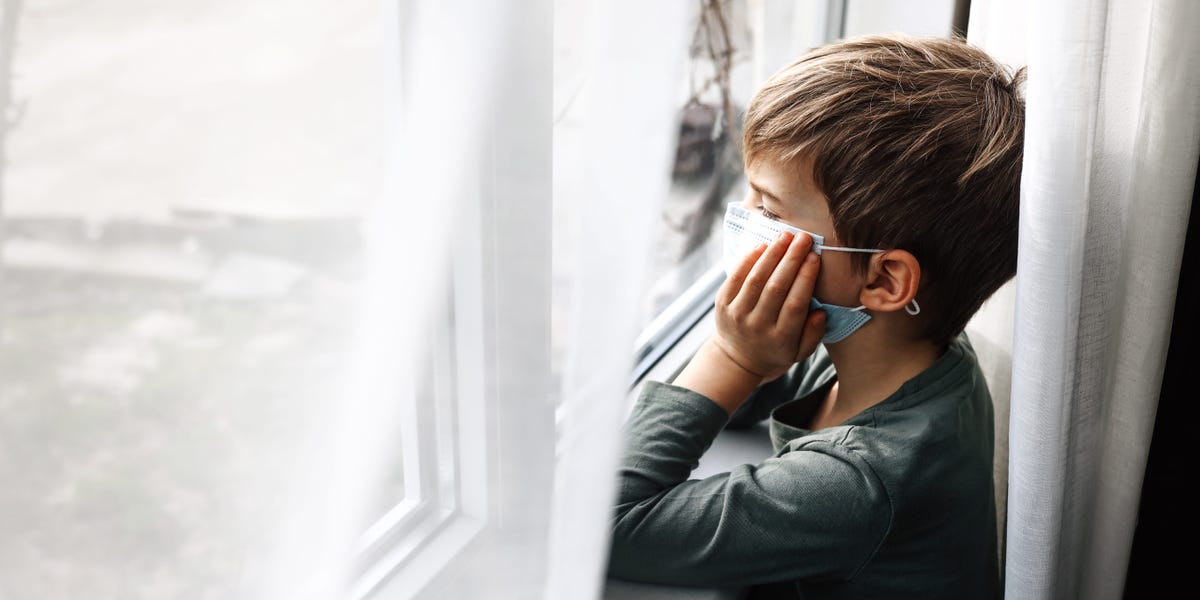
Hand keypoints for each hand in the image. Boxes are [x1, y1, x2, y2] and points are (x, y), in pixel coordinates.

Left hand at [672, 230, 825, 414]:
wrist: (737, 359)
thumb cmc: (776, 350)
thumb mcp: (800, 352)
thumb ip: (813, 334)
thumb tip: (820, 311)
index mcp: (781, 339)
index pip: (796, 303)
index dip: (806, 278)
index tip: (815, 257)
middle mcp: (758, 326)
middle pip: (776, 287)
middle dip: (791, 259)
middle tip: (804, 238)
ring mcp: (737, 315)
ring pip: (756, 279)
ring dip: (772, 254)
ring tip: (786, 235)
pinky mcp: (722, 304)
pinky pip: (736, 277)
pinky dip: (749, 260)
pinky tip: (763, 245)